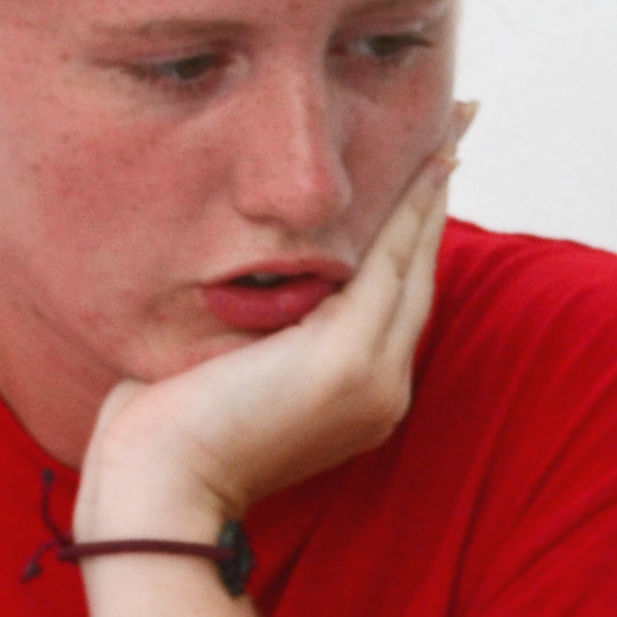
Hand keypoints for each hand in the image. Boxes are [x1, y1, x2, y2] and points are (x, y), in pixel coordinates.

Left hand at [74, 102, 469, 535]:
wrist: (158, 487)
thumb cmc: (166, 434)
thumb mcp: (225, 369)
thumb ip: (257, 330)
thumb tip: (247, 278)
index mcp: (356, 397)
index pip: (391, 297)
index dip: (411, 234)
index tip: (425, 176)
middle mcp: (382, 388)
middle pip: (417, 271)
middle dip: (437, 199)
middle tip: (458, 130)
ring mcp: (372, 375)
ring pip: (412, 259)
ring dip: (433, 190)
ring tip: (451, 129)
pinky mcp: (349, 357)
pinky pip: (391, 260)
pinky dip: (413, 204)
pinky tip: (426, 160)